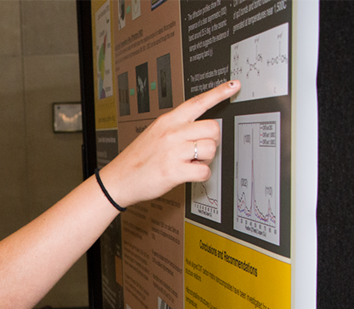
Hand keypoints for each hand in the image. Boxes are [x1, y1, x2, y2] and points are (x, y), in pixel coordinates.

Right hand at [100, 80, 239, 207]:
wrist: (120, 179)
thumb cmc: (138, 158)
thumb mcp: (155, 133)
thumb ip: (176, 127)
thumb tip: (201, 130)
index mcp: (168, 120)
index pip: (198, 102)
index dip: (219, 92)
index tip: (233, 85)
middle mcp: (172, 133)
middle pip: (213, 127)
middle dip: (212, 140)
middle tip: (199, 149)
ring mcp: (173, 151)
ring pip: (211, 149)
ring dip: (205, 159)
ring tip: (189, 162)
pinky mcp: (174, 170)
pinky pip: (204, 171)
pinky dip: (200, 175)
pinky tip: (187, 173)